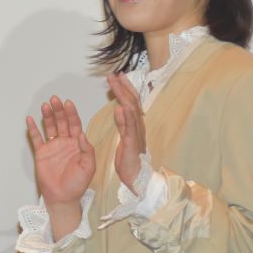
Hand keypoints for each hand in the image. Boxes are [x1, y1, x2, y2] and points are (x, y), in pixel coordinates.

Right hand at [26, 96, 94, 239]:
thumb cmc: (77, 184)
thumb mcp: (88, 168)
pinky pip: (36, 138)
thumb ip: (87, 151)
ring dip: (47, 116)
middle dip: (58, 110)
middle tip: (55, 100)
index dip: (72, 113)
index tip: (68, 103)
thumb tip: (82, 135)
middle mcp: (64, 142)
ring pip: (49, 127)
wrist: (62, 198)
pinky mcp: (41, 153)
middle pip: (61, 122)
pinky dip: (33, 129)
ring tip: (45, 106)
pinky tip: (30, 120)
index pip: (75, 124)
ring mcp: (52, 146)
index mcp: (77, 144)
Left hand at [107, 73, 145, 194]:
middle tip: (115, 74)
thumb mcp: (124, 137)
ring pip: (132, 110)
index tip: (118, 77)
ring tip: (116, 83)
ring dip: (123, 95)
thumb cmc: (130, 160)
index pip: (131, 102)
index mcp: (135, 124)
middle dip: (124, 86)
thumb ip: (123, 123)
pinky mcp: (133, 143)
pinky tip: (121, 107)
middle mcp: (138, 126)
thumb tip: (119, 108)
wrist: (137, 177)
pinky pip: (130, 128)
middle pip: (132, 101)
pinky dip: (126, 116)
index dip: (125, 88)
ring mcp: (137, 133)